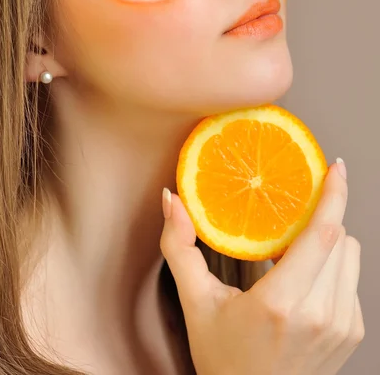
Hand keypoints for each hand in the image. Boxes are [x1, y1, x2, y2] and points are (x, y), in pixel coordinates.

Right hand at [160, 161, 363, 374]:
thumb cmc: (223, 358)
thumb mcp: (196, 302)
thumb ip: (180, 247)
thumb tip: (171, 199)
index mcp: (281, 303)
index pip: (323, 234)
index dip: (334, 195)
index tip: (336, 167)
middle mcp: (319, 314)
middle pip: (339, 237)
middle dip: (319, 218)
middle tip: (291, 217)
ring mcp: (341, 326)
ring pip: (350, 254)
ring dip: (327, 242)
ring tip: (294, 253)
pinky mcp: (351, 332)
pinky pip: (350, 278)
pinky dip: (331, 266)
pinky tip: (304, 279)